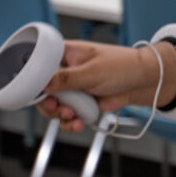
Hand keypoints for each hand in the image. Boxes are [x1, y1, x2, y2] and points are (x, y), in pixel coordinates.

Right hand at [37, 39, 175, 131]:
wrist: (141, 82)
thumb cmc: (122, 66)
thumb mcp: (92, 72)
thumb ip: (67, 79)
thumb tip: (43, 83)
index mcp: (65, 54)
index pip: (38, 65)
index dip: (34, 81)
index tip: (38, 94)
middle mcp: (65, 71)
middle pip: (42, 91)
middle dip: (48, 104)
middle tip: (57, 108)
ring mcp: (72, 88)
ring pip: (53, 106)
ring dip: (60, 115)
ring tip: (72, 116)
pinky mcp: (79, 102)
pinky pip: (66, 115)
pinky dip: (70, 122)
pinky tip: (78, 122)